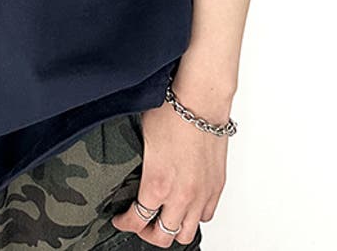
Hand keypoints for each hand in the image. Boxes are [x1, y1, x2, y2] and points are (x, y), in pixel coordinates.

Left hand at [110, 98, 227, 246]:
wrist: (201, 101)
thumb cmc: (172, 112)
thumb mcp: (142, 137)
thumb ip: (138, 163)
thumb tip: (128, 168)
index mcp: (157, 183)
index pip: (138, 220)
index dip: (125, 224)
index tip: (120, 220)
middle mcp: (181, 195)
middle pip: (163, 236)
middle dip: (147, 233)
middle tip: (140, 223)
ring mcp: (201, 194)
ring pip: (187, 232)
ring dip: (173, 229)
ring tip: (163, 218)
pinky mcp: (216, 187)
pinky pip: (206, 215)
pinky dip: (195, 216)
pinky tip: (185, 205)